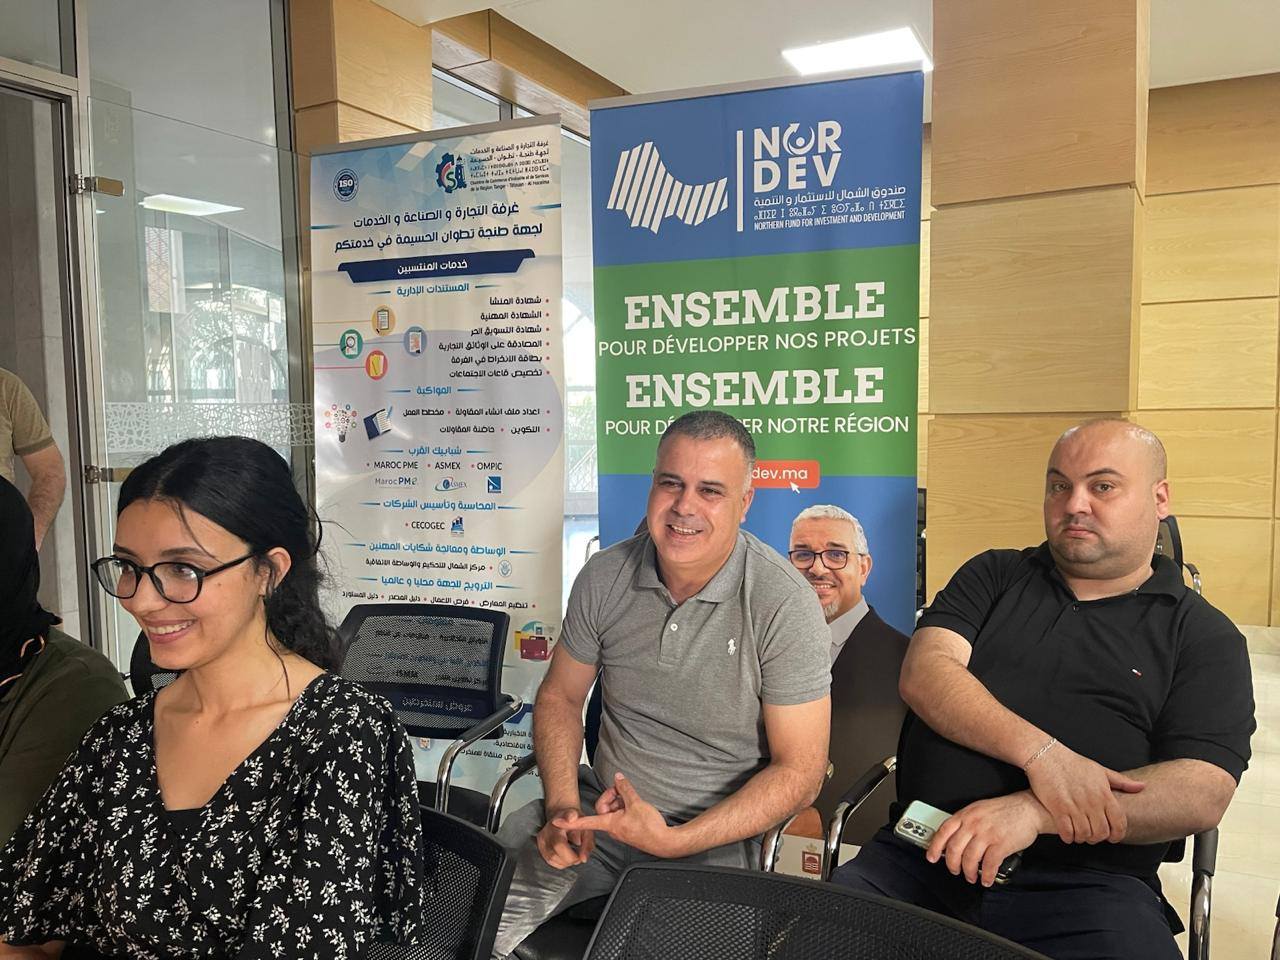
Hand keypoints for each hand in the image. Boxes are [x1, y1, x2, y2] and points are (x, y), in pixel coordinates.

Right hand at [536, 804, 593, 868]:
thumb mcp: (586, 828)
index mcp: (558, 824)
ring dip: (565, 862)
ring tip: (573, 855)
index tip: (580, 857)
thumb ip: (587, 843)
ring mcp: (541, 839)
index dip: (570, 855)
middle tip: (579, 857)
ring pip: (551, 859)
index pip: (559, 844)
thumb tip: (583, 860)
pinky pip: (550, 860)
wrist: (563, 816)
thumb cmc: (576, 821)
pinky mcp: (540, 846)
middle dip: (569, 860)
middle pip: (554, 855)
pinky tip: (566, 856)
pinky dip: (560, 862)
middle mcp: (546, 831)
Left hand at [555, 773, 679, 857]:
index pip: (585, 822)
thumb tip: (617, 778)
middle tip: (622, 791)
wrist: (664, 841)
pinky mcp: (628, 828)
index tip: (556, 823)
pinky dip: (626, 807)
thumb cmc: (649, 828)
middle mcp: (612, 828)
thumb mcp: (636, 803)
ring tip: (633, 800)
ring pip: (613, 809)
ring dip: (621, 801)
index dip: (570, 822)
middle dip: (611, 796)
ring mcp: (620, 828)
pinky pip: (621, 814)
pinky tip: (636, 805)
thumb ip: (624, 789)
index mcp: (610, 823)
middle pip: (603, 807)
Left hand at [927, 791, 1047, 886]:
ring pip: (969, 859)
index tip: (931, 857)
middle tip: (955, 870)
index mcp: (966, 814)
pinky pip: (989, 865)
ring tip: (971, 876)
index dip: (935, 846)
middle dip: (952, 864)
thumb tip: (953, 839)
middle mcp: (974, 824)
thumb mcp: (979, 809)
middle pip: (954, 849)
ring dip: (969, 872)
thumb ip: (966, 822)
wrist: (1029, 808)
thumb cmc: (1005, 810)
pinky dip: (986, 875)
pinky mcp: (1001, 844)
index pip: (944, 831)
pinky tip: (987, 879)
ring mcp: (987, 834)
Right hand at [1024, 744, 1143, 842]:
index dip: (1118, 835)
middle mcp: (1092, 802)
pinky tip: (1067, 833)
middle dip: (1098, 838)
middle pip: (1101, 833)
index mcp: (1104, 794)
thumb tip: (1142, 786)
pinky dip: (1068, 837)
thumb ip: (1122, 782)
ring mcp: (1075, 806)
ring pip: (1085, 835)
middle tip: (1093, 836)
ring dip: (1082, 838)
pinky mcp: (1058, 808)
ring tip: (1079, 834)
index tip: (1113, 837)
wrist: (1046, 756)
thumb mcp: (1100, 770)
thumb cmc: (1073, 763)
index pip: (1119, 823)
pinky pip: (1067, 832)